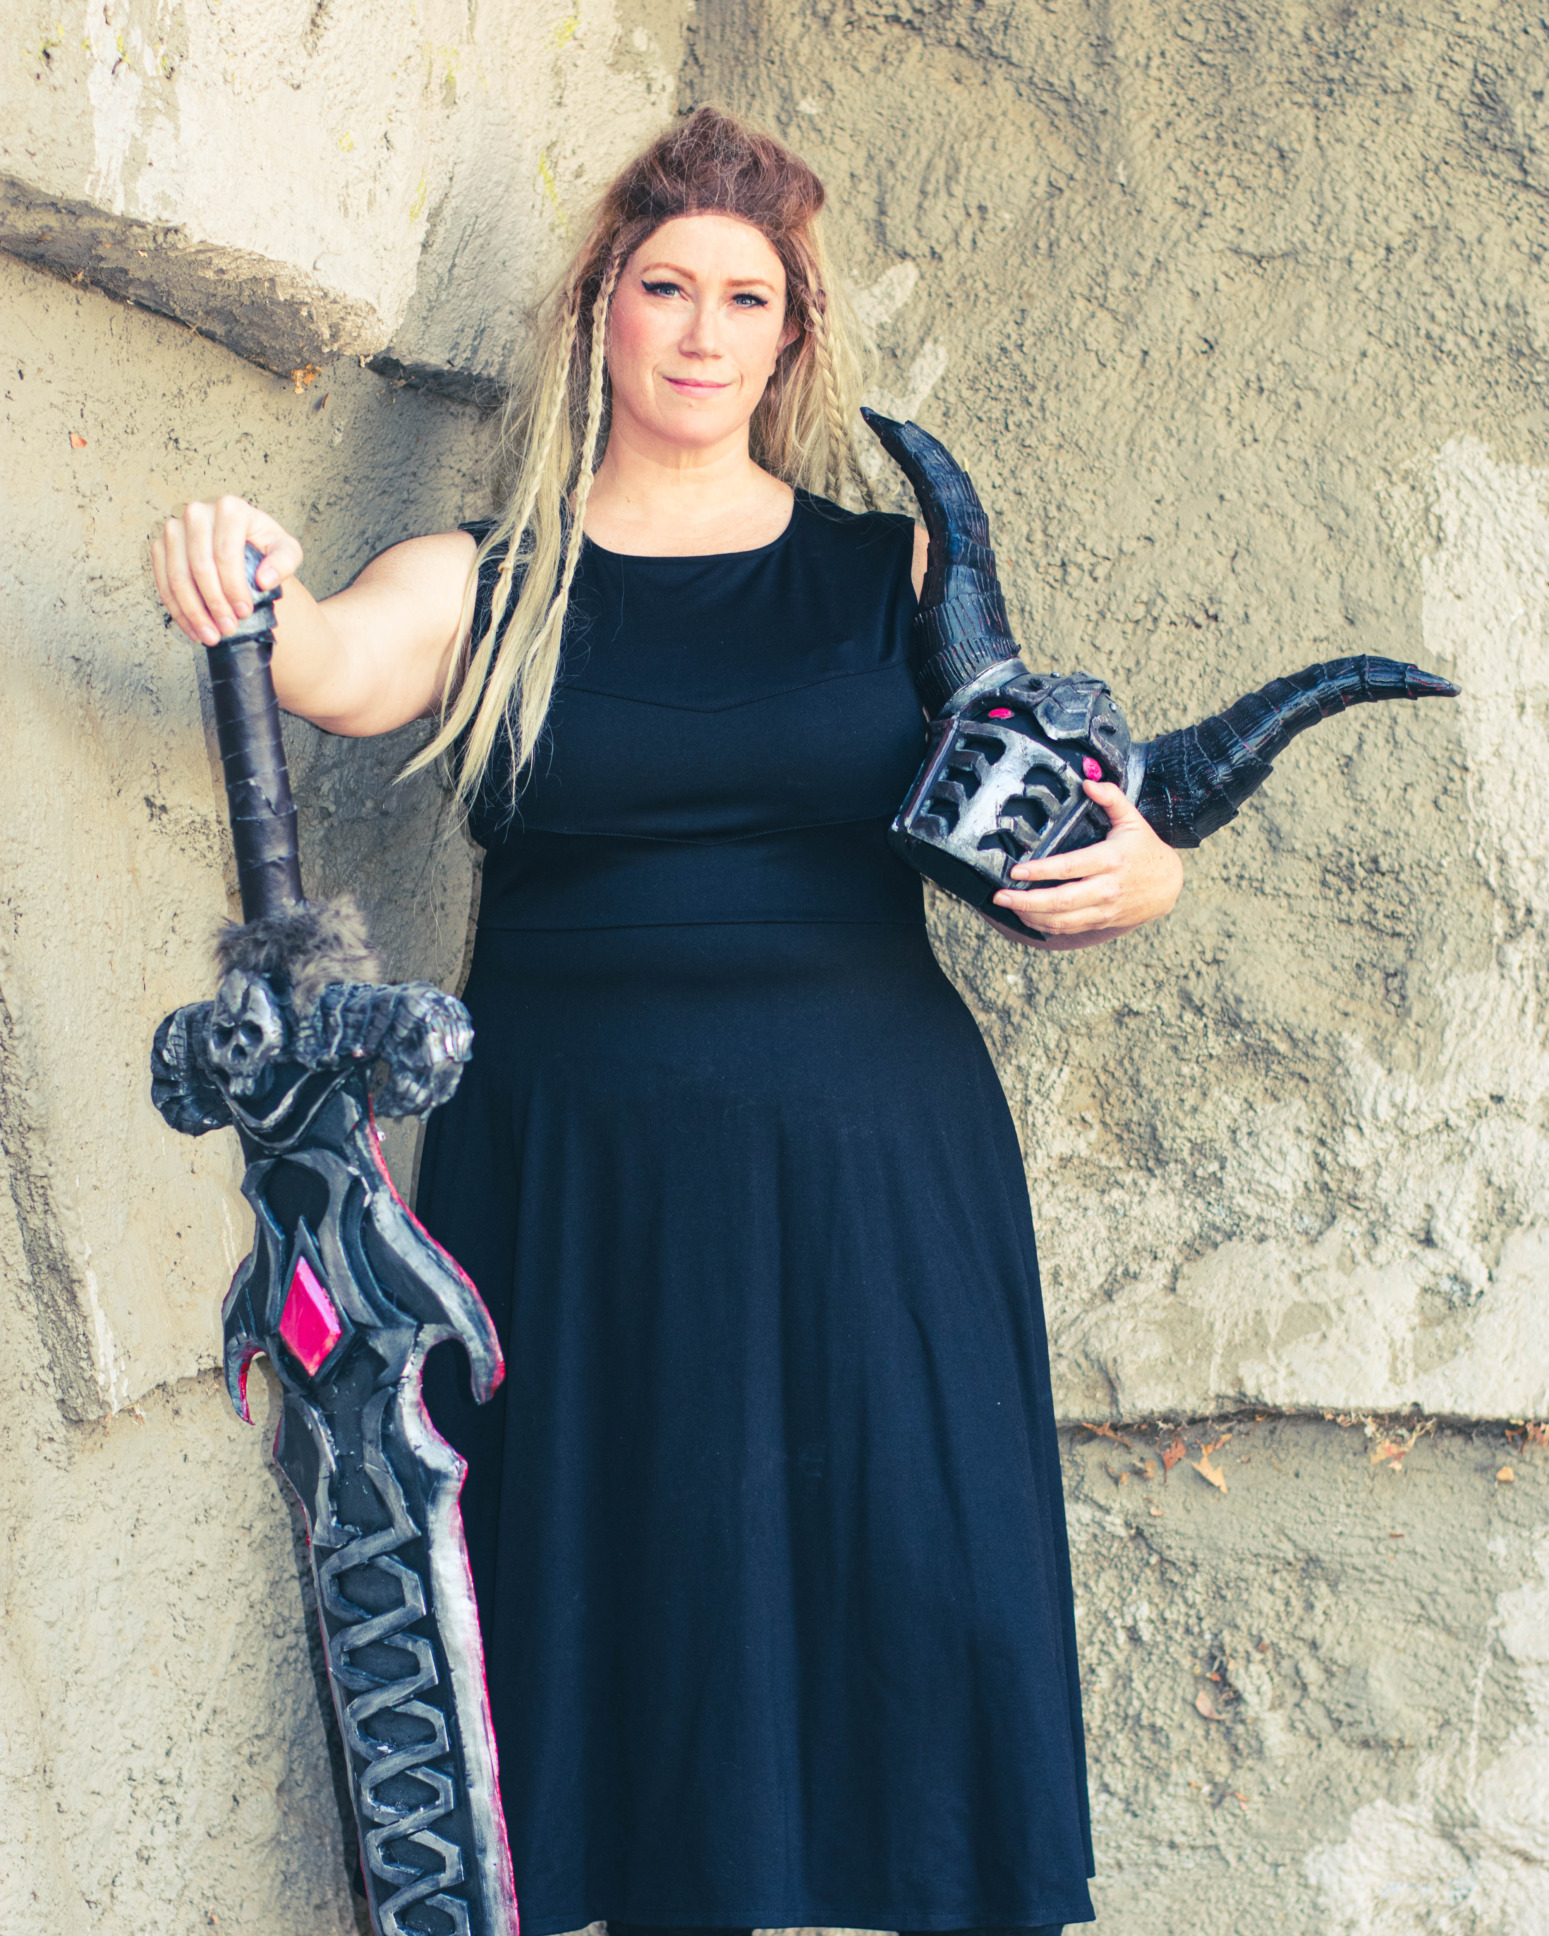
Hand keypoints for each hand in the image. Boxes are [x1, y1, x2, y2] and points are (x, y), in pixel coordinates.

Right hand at [151, 496, 302, 646]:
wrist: (243, 541)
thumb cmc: (265, 545)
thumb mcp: (286, 550)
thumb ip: (284, 561)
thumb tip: (264, 580)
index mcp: (230, 508)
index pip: (226, 553)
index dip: (234, 587)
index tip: (245, 612)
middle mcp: (197, 512)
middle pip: (200, 566)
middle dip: (214, 604)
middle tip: (228, 629)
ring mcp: (175, 528)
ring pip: (178, 576)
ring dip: (193, 612)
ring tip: (211, 636)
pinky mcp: (161, 546)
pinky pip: (163, 582)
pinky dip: (178, 610)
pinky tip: (193, 630)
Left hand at [987, 779, 1183, 950]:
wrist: (1168, 886)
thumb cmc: (1145, 849)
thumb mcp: (1133, 819)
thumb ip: (1111, 797)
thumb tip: (1088, 782)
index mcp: (1110, 860)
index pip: (1069, 867)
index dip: (1040, 871)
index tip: (1016, 871)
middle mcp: (1106, 888)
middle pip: (1060, 900)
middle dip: (1026, 900)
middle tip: (1000, 895)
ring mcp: (1103, 909)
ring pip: (1061, 920)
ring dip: (1030, 915)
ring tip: (1007, 905)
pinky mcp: (1101, 921)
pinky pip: (1068, 928)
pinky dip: (1043, 924)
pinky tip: (1026, 916)